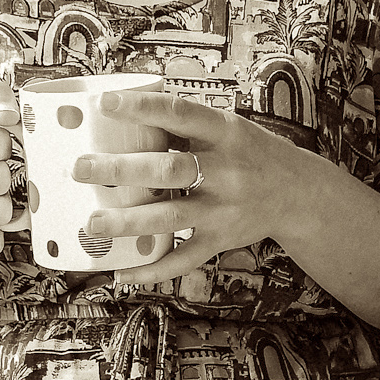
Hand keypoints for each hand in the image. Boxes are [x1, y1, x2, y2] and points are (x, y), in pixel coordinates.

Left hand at [75, 88, 306, 287]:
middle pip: (168, 170)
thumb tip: (125, 114)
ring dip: (129, 222)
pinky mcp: (221, 240)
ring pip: (170, 217)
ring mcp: (223, 209)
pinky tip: (122, 274)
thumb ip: (185, 125)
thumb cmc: (250, 153)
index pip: (180, 114)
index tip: (105, 105)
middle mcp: (226, 171)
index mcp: (225, 133)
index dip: (143, 108)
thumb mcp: (228, 128)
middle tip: (81, 168)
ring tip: (93, 222)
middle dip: (121, 170)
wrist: (298, 194)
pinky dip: (152, 270)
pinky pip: (183, 259)